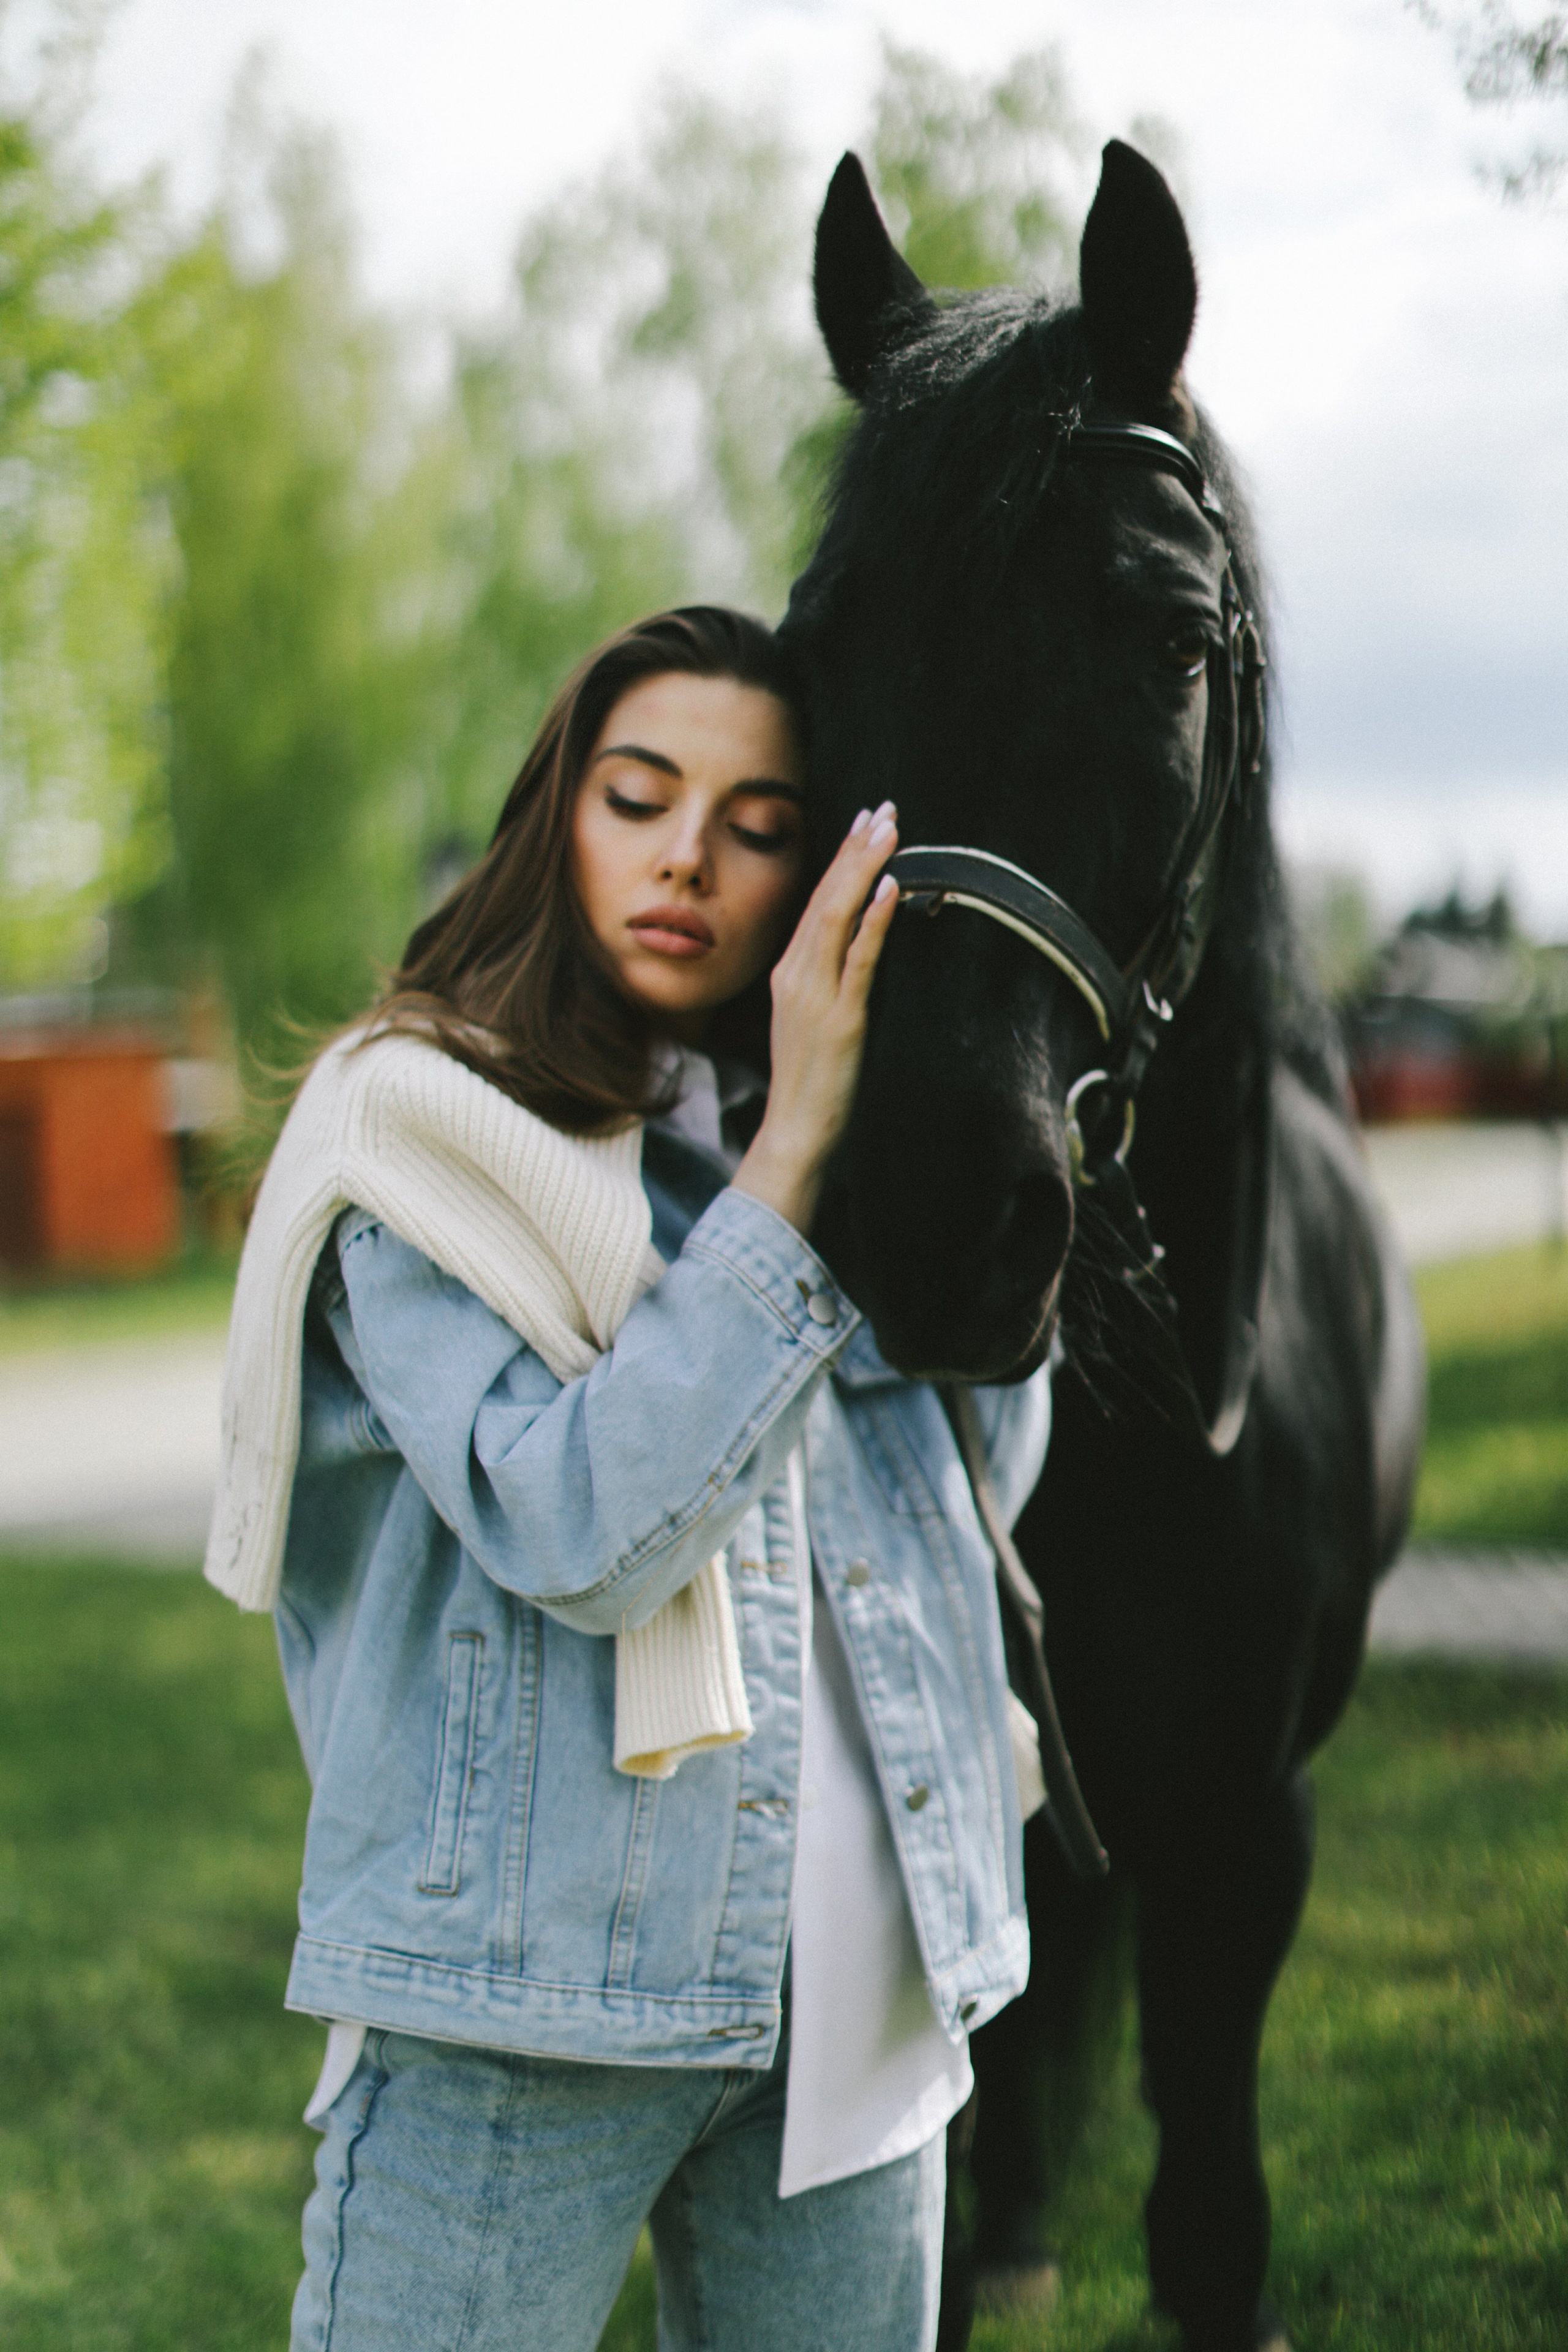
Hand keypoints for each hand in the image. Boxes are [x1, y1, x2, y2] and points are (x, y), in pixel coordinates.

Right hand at [732, 801, 898, 1234]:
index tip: (864, 823)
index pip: (817, 902)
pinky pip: (858, 958)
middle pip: (825, 897)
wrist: (795, 1132)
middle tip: (881, 809)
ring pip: (837, 915)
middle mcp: (796, 974)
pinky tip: (891, 886)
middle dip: (854, 849)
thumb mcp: (816, 1019)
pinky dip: (873, 919)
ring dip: (864, 868)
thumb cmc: (812, 1082)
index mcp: (790, 972)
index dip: (842, 860)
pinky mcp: (839, 1017)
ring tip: (887, 830)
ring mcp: (815, 994)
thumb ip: (831, 979)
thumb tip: (860, 942)